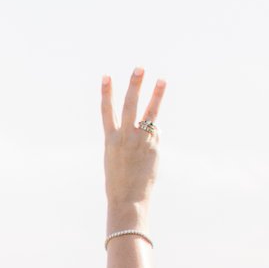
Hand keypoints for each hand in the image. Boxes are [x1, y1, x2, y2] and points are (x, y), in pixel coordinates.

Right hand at [99, 67, 165, 220]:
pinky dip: (154, 135)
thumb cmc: (119, 181)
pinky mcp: (153, 146)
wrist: (127, 199)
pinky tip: (150, 146)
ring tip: (162, 79)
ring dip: (156, 95)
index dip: (106, 93)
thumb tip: (154, 128)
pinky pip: (156, 134)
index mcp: (110, 139)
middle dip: (134, 85)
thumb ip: (130, 140)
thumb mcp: (116, 158)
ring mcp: (140, 140)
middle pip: (130, 105)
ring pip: (149, 113)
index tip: (106, 77)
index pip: (106, 111)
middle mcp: (124, 136)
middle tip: (139, 68)